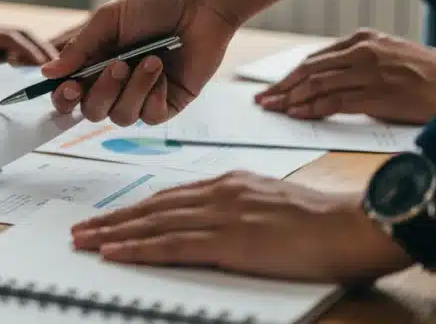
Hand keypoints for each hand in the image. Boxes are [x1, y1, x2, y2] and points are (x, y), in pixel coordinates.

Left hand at [0, 1, 56, 65]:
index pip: (9, 37)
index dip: (26, 49)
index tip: (42, 63)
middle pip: (24, 35)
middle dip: (43, 49)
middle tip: (64, 67)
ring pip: (25, 37)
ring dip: (42, 49)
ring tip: (60, 68)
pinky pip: (19, 41)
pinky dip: (33, 50)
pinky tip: (43, 65)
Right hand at [41, 0, 238, 125]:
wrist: (200, 0)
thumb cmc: (154, 2)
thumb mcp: (108, 19)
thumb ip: (79, 48)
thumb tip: (48, 73)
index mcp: (97, 62)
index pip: (71, 93)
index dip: (64, 97)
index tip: (70, 86)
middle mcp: (117, 83)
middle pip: (92, 111)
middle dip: (102, 91)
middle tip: (118, 66)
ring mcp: (143, 94)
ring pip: (121, 116)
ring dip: (132, 89)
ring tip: (152, 60)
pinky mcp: (170, 102)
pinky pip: (149, 116)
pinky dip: (153, 95)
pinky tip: (163, 71)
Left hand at [71, 172, 411, 283]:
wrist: (355, 225)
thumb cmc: (324, 223)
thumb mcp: (271, 203)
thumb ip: (239, 208)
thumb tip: (215, 224)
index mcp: (229, 184)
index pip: (169, 196)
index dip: (135, 208)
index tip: (109, 216)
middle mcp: (219, 193)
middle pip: (152, 207)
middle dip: (112, 219)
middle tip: (80, 229)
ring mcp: (222, 215)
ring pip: (153, 224)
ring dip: (114, 233)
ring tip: (84, 241)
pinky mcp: (230, 240)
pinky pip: (172, 245)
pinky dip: (138, 248)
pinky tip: (114, 252)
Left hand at [255, 29, 435, 124]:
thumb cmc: (423, 72)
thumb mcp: (385, 55)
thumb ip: (355, 63)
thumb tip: (322, 83)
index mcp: (361, 39)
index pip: (314, 59)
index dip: (289, 76)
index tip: (272, 88)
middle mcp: (362, 52)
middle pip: (309, 71)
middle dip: (282, 87)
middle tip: (263, 101)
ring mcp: (370, 72)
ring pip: (318, 85)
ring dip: (291, 99)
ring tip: (274, 110)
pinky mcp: (379, 94)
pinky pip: (336, 102)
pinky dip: (313, 108)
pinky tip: (298, 115)